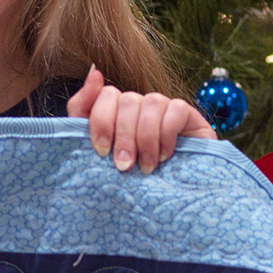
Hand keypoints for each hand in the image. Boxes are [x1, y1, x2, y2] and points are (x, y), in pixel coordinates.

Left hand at [67, 66, 215, 172]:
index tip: (101, 151)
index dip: (101, 120)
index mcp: (117, 111)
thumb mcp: (96, 152)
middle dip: (123, 136)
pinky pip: (176, 110)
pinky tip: (165, 156)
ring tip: (146, 167)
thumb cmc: (130, 181)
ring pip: (151, 102)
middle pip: (127, 100)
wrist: (168, 202)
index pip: (106, 95)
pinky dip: (167, 134)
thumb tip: (94, 70)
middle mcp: (141, 106)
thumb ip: (83, 111)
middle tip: (124, 166)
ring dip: (146, 138)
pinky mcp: (189, 115)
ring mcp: (165, 108)